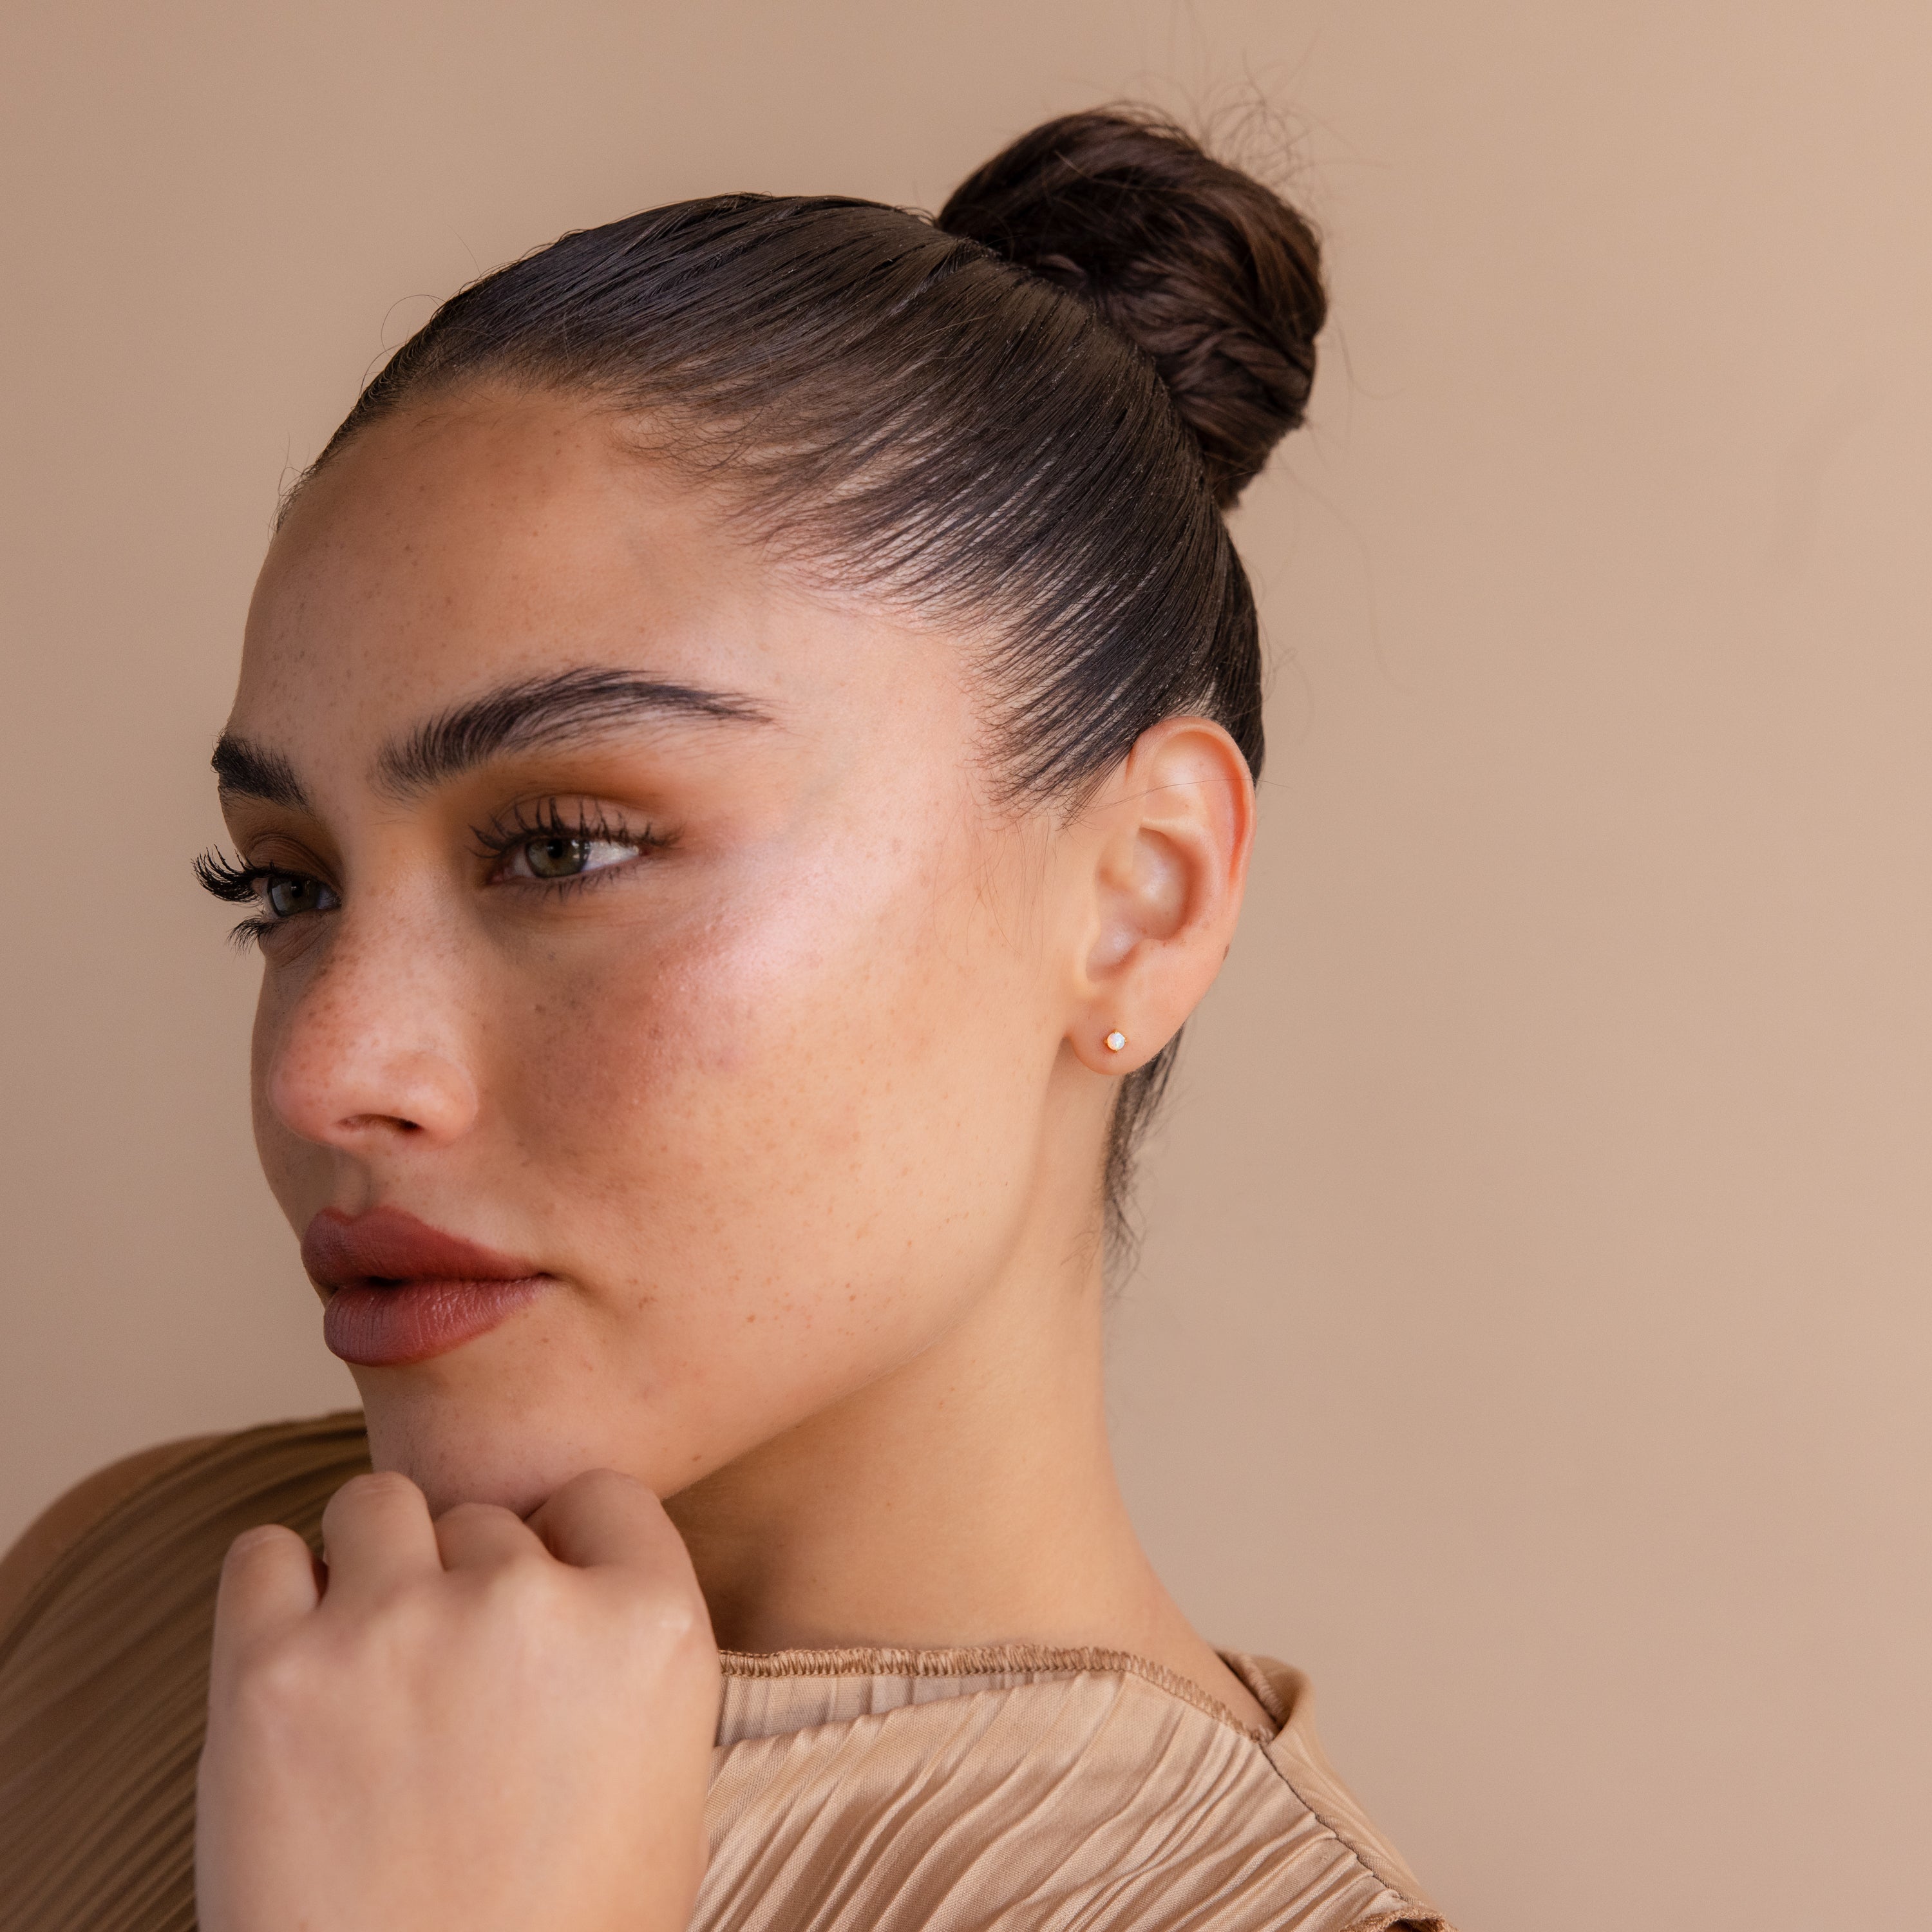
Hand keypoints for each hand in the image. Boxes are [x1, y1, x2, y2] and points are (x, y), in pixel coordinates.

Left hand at [197, 1468, 718, 1931]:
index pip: (598, 1496)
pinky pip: (262, 1554)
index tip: (536, 1612)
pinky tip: (293, 1669)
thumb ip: (624, 1657)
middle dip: (462, 1585)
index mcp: (650, 1626)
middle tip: (442, 1691)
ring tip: (364, 1666)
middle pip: (481, 1519)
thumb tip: (565, 1580)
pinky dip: (274, 1593)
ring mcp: (398, 1627)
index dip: (563, 1550)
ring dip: (371, 1566)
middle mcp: (531, 1603)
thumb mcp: (662, 1784)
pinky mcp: (274, 1672)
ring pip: (376, 1505)